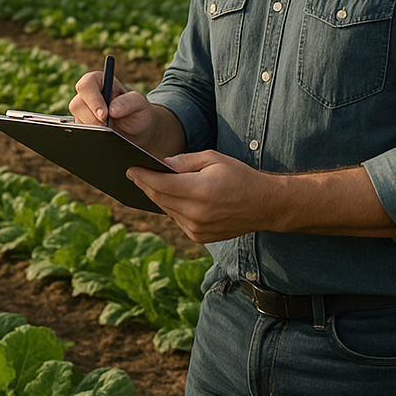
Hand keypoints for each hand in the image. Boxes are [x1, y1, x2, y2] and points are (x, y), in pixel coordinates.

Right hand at [69, 69, 155, 137]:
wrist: (138, 131)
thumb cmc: (138, 112)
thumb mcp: (140, 104)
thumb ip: (128, 102)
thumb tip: (112, 109)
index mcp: (101, 82)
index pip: (87, 85)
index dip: (93, 99)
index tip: (104, 114)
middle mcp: (89, 95)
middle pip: (77, 104)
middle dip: (91, 118)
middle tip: (106, 126)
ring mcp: (84, 111)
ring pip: (76, 119)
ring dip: (92, 127)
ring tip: (109, 131)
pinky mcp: (83, 125)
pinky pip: (79, 131)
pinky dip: (90, 135)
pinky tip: (103, 135)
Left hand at [129, 155, 395, 243]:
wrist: (266, 206)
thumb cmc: (240, 176)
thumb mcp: (214, 159)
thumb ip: (185, 161)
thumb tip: (162, 164)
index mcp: (200, 191)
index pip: (160, 184)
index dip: (142, 176)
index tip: (129, 168)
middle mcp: (196, 214)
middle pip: (159, 198)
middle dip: (146, 184)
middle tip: (134, 173)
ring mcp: (197, 229)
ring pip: (166, 209)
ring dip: (157, 196)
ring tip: (149, 182)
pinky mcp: (199, 237)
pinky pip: (177, 219)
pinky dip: (172, 207)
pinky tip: (171, 196)